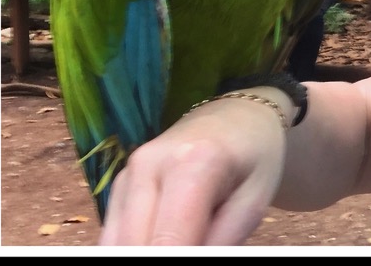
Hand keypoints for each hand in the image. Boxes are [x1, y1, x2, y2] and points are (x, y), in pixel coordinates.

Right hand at [98, 95, 287, 244]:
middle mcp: (148, 164)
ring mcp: (127, 173)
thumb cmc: (255, 159)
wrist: (237, 119)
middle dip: (163, 259)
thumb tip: (187, 264)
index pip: (167, 241)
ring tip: (189, 235)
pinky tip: (168, 236)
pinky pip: (114, 235)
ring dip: (149, 251)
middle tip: (202, 245)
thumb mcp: (254, 203)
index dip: (177, 262)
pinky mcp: (118, 185)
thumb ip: (221, 242)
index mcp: (192, 162)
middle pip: (135, 244)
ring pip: (117, 244)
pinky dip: (137, 245)